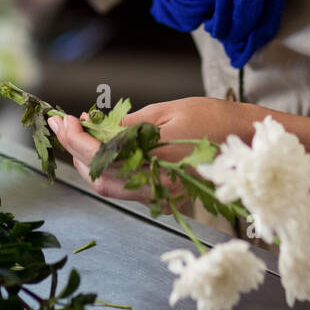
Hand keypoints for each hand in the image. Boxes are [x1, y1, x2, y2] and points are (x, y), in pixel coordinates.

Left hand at [47, 97, 255, 204]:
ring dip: (89, 162)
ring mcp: (162, 196)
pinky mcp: (165, 197)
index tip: (63, 119)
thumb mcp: (165, 112)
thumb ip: (127, 125)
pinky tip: (103, 147)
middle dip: (76, 152)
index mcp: (157, 164)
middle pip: (100, 179)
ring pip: (110, 188)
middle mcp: (157, 188)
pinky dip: (109, 168)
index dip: (76, 139)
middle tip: (65, 125)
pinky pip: (127, 188)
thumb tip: (93, 127)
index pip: (101, 156)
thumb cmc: (211, 118)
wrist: (246, 140)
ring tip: (80, 133)